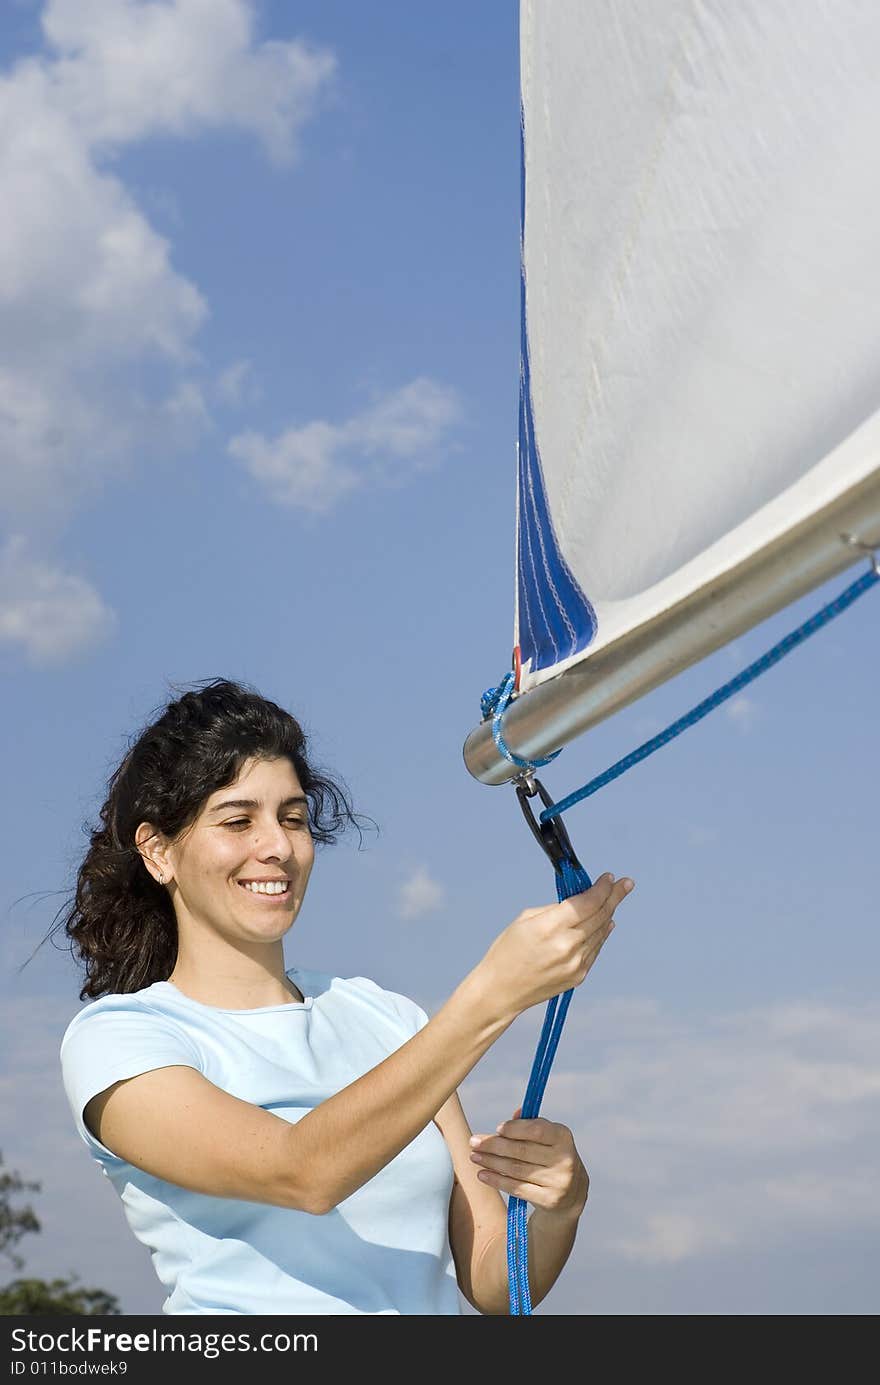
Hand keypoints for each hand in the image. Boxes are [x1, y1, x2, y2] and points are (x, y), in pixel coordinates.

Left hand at [468, 1108, 588, 1218]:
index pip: (537, 1130)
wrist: (571, 1193)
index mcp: (563, 1136)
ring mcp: (558, 1181)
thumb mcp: (547, 1138)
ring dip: (491, 1162)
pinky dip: (497, 1180)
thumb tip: (515, 1114)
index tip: (497, 1129)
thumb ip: (531, 1124)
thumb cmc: (550, 1156)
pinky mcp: (549, 1199)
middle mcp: (564, 1159)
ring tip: (474, 1157)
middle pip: (522, 1150)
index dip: (515, 1129)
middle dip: (494, 1145)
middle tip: (473, 1142)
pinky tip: (482, 1174)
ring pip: (516, 1169)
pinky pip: (517, 1188)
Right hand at [475, 872, 633, 1019]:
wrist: (501, 991)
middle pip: (600, 915)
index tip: (610, 877)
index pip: (587, 902)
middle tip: (626, 884)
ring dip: (609, 914)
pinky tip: (606, 924)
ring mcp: (575, 963)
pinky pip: (595, 949)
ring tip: (613, 900)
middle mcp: (567, 945)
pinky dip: (602, 934)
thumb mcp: (525, 919)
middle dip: (615, 896)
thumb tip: (580, 902)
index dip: (602, 888)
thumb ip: (555, 909)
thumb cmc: (508, 951)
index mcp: (549, 927)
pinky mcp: (579, 976)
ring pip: (601, 932)